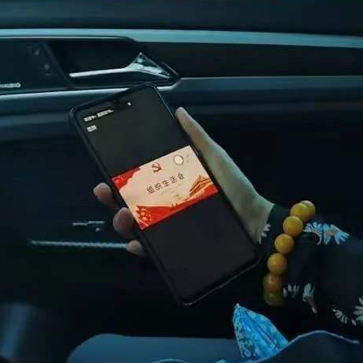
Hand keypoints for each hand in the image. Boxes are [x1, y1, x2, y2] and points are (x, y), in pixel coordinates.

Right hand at [93, 107, 273, 256]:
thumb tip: (178, 111)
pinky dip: (141, 248)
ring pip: (137, 227)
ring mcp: (171, 228)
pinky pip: (154, 251)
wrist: (256, 222)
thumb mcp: (216, 158)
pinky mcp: (178, 249)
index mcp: (173, 184)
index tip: (107, 172)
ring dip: (123, 222)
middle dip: (113, 199)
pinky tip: (137, 244)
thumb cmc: (236, 188)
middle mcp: (168, 206)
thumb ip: (197, 137)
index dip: (120, 176)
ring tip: (124, 216)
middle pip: (132, 203)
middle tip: (106, 192)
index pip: (140, 180)